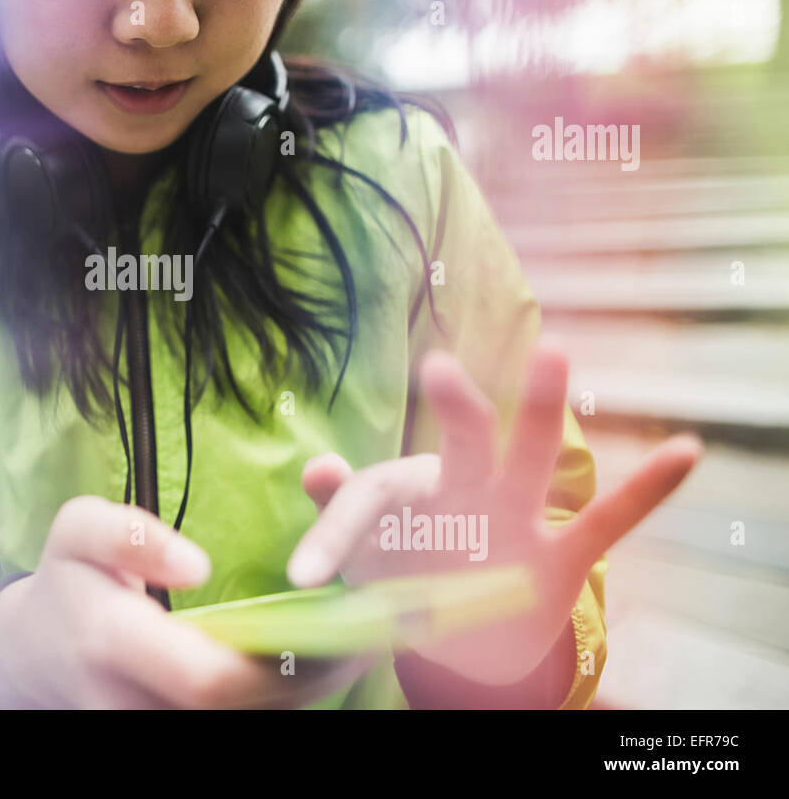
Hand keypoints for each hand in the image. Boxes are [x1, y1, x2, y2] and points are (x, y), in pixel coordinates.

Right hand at [0, 495, 375, 707]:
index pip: (210, 681)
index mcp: (114, 645)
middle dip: (316, 676)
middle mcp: (137, 705)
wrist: (33, 654)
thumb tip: (196, 566)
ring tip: (365, 638)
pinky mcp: (175, 732)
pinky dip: (288, 695)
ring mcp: (157, 728)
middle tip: (374, 628)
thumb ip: (128, 536)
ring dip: (312, 688)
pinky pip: (243, 721)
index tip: (336, 621)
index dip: (279, 664)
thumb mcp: (77, 531)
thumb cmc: (67, 580)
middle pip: (246, 712)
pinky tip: (326, 658)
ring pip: (250, 722)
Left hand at [285, 340, 702, 685]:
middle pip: (462, 446)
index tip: (303, 576)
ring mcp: (519, 519)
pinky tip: (686, 449)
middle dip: (456, 410)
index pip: (374, 497)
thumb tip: (314, 466)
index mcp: (414, 499)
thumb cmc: (410, 579)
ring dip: (543, 413)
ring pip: (533, 461)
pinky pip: (612, 520)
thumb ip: (345, 517)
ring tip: (556, 353)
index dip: (334, 534)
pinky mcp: (562, 559)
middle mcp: (468, 496)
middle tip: (439, 368)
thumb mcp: (373, 556)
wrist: (466, 637)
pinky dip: (650, 489)